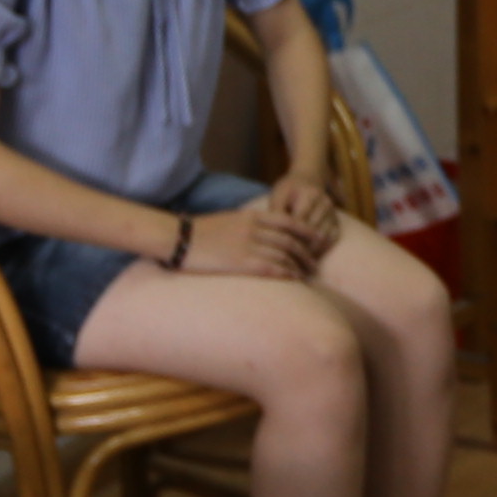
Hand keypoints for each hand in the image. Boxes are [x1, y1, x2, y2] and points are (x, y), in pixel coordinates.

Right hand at [177, 202, 325, 280]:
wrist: (179, 239)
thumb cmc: (200, 232)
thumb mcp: (229, 220)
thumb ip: (248, 225)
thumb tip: (261, 233)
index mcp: (251, 217)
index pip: (289, 221)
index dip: (307, 231)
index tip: (318, 239)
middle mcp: (254, 229)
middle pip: (291, 240)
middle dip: (306, 252)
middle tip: (315, 263)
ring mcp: (249, 246)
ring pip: (285, 255)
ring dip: (299, 266)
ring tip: (307, 275)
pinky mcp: (242, 263)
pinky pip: (273, 268)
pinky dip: (287, 273)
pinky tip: (294, 280)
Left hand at [254, 171, 349, 252]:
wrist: (309, 179)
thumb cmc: (289, 189)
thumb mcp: (278, 195)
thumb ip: (276, 212)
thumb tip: (272, 233)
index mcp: (309, 194)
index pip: (299, 221)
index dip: (287, 237)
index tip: (276, 248)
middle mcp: (325, 203)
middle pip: (312, 232)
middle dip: (298, 247)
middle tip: (285, 260)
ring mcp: (333, 213)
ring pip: (323, 238)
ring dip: (310, 251)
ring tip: (295, 261)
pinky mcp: (337, 221)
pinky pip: (331, 240)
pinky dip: (321, 250)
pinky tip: (308, 256)